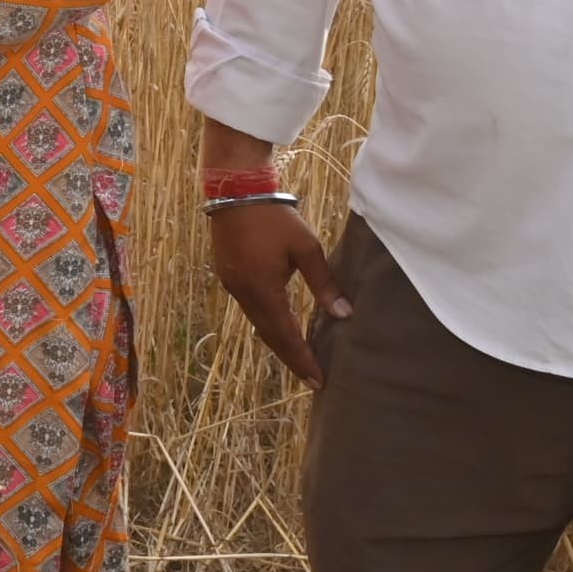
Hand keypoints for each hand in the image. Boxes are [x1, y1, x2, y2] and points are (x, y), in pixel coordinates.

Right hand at [212, 199, 348, 386]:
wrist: (234, 190)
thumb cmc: (274, 217)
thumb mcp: (306, 248)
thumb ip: (324, 283)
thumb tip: (344, 315)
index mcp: (262, 288)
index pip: (285, 334)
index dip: (303, 359)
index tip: (318, 380)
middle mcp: (242, 292)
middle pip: (268, 335)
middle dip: (291, 357)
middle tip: (312, 378)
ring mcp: (232, 284)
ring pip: (258, 322)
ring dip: (279, 341)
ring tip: (300, 356)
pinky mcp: (229, 275)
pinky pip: (250, 308)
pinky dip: (268, 322)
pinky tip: (281, 324)